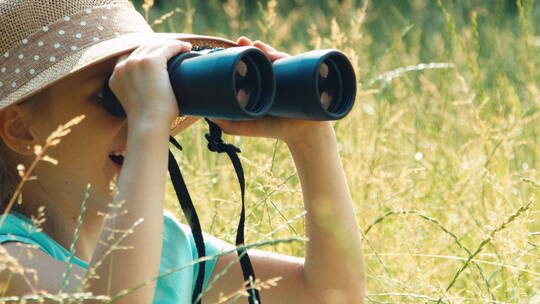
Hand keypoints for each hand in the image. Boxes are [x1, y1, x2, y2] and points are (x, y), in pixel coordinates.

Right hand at [108, 39, 191, 128]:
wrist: (148, 123)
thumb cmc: (149, 120)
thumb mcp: (136, 102)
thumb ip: (137, 92)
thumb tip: (153, 92)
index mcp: (116, 76)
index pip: (131, 57)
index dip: (147, 54)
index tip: (162, 56)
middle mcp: (123, 66)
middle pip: (144, 48)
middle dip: (160, 47)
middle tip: (174, 51)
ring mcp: (136, 62)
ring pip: (156, 46)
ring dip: (170, 45)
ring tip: (183, 49)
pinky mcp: (151, 62)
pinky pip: (167, 47)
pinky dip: (178, 46)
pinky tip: (187, 48)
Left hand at [208, 37, 332, 144]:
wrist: (301, 133)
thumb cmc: (273, 129)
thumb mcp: (243, 126)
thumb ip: (225, 122)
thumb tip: (206, 115)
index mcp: (256, 85)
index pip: (244, 68)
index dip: (235, 59)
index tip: (226, 53)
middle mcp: (269, 78)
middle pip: (257, 59)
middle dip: (247, 49)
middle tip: (239, 43)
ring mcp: (283, 76)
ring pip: (270, 57)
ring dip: (260, 48)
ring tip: (249, 43)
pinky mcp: (296, 76)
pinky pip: (286, 61)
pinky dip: (275, 54)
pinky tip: (264, 49)